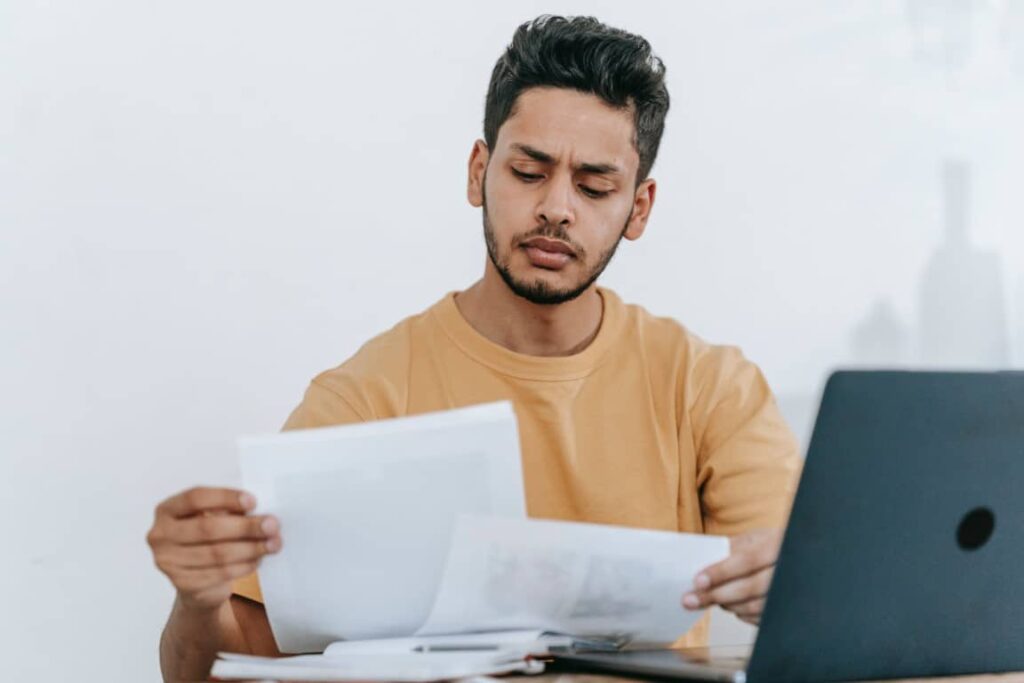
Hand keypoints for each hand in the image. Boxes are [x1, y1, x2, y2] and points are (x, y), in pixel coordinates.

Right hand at [147, 487, 281, 611]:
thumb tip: (261, 514)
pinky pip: (221, 573)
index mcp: (166, 510)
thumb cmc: (207, 540)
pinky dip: (245, 565)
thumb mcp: (212, 518)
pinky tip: (259, 559)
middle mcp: (160, 536)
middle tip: (272, 524)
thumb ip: (228, 511)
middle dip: (245, 526)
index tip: (253, 501)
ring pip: (217, 553)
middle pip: (208, 528)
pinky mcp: (183, 584)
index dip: (225, 498)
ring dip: (251, 548)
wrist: (196, 582)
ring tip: (274, 543)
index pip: (195, 498)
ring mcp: (168, 562)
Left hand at [681, 528, 782, 624]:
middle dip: (717, 594)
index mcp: (778, 544)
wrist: (799, 556)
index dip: (721, 572)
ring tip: (710, 599)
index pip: (747, 560)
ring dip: (728, 604)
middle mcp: (789, 569)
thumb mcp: (755, 538)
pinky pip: (762, 618)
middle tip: (692, 599)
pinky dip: (742, 613)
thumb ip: (731, 548)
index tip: (697, 581)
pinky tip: (731, 605)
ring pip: (755, 606)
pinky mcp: (789, 610)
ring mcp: (792, 591)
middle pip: (750, 587)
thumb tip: (701, 563)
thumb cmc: (771, 546)